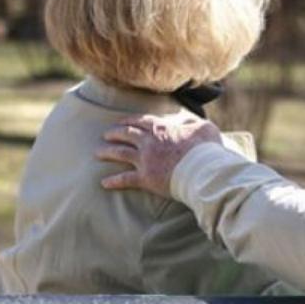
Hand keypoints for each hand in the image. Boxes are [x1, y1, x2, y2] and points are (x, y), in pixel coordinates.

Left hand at [96, 112, 222, 196]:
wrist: (202, 170)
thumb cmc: (206, 149)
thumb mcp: (204, 128)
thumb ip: (193, 124)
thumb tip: (187, 122)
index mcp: (162, 129)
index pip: (141, 121)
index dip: (130, 120)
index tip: (121, 121)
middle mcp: (149, 142)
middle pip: (126, 134)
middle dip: (115, 133)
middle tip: (106, 134)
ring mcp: (145, 160)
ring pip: (121, 153)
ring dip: (108, 152)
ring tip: (98, 152)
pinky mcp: (145, 178)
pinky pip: (125, 179)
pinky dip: (113, 181)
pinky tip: (104, 183)